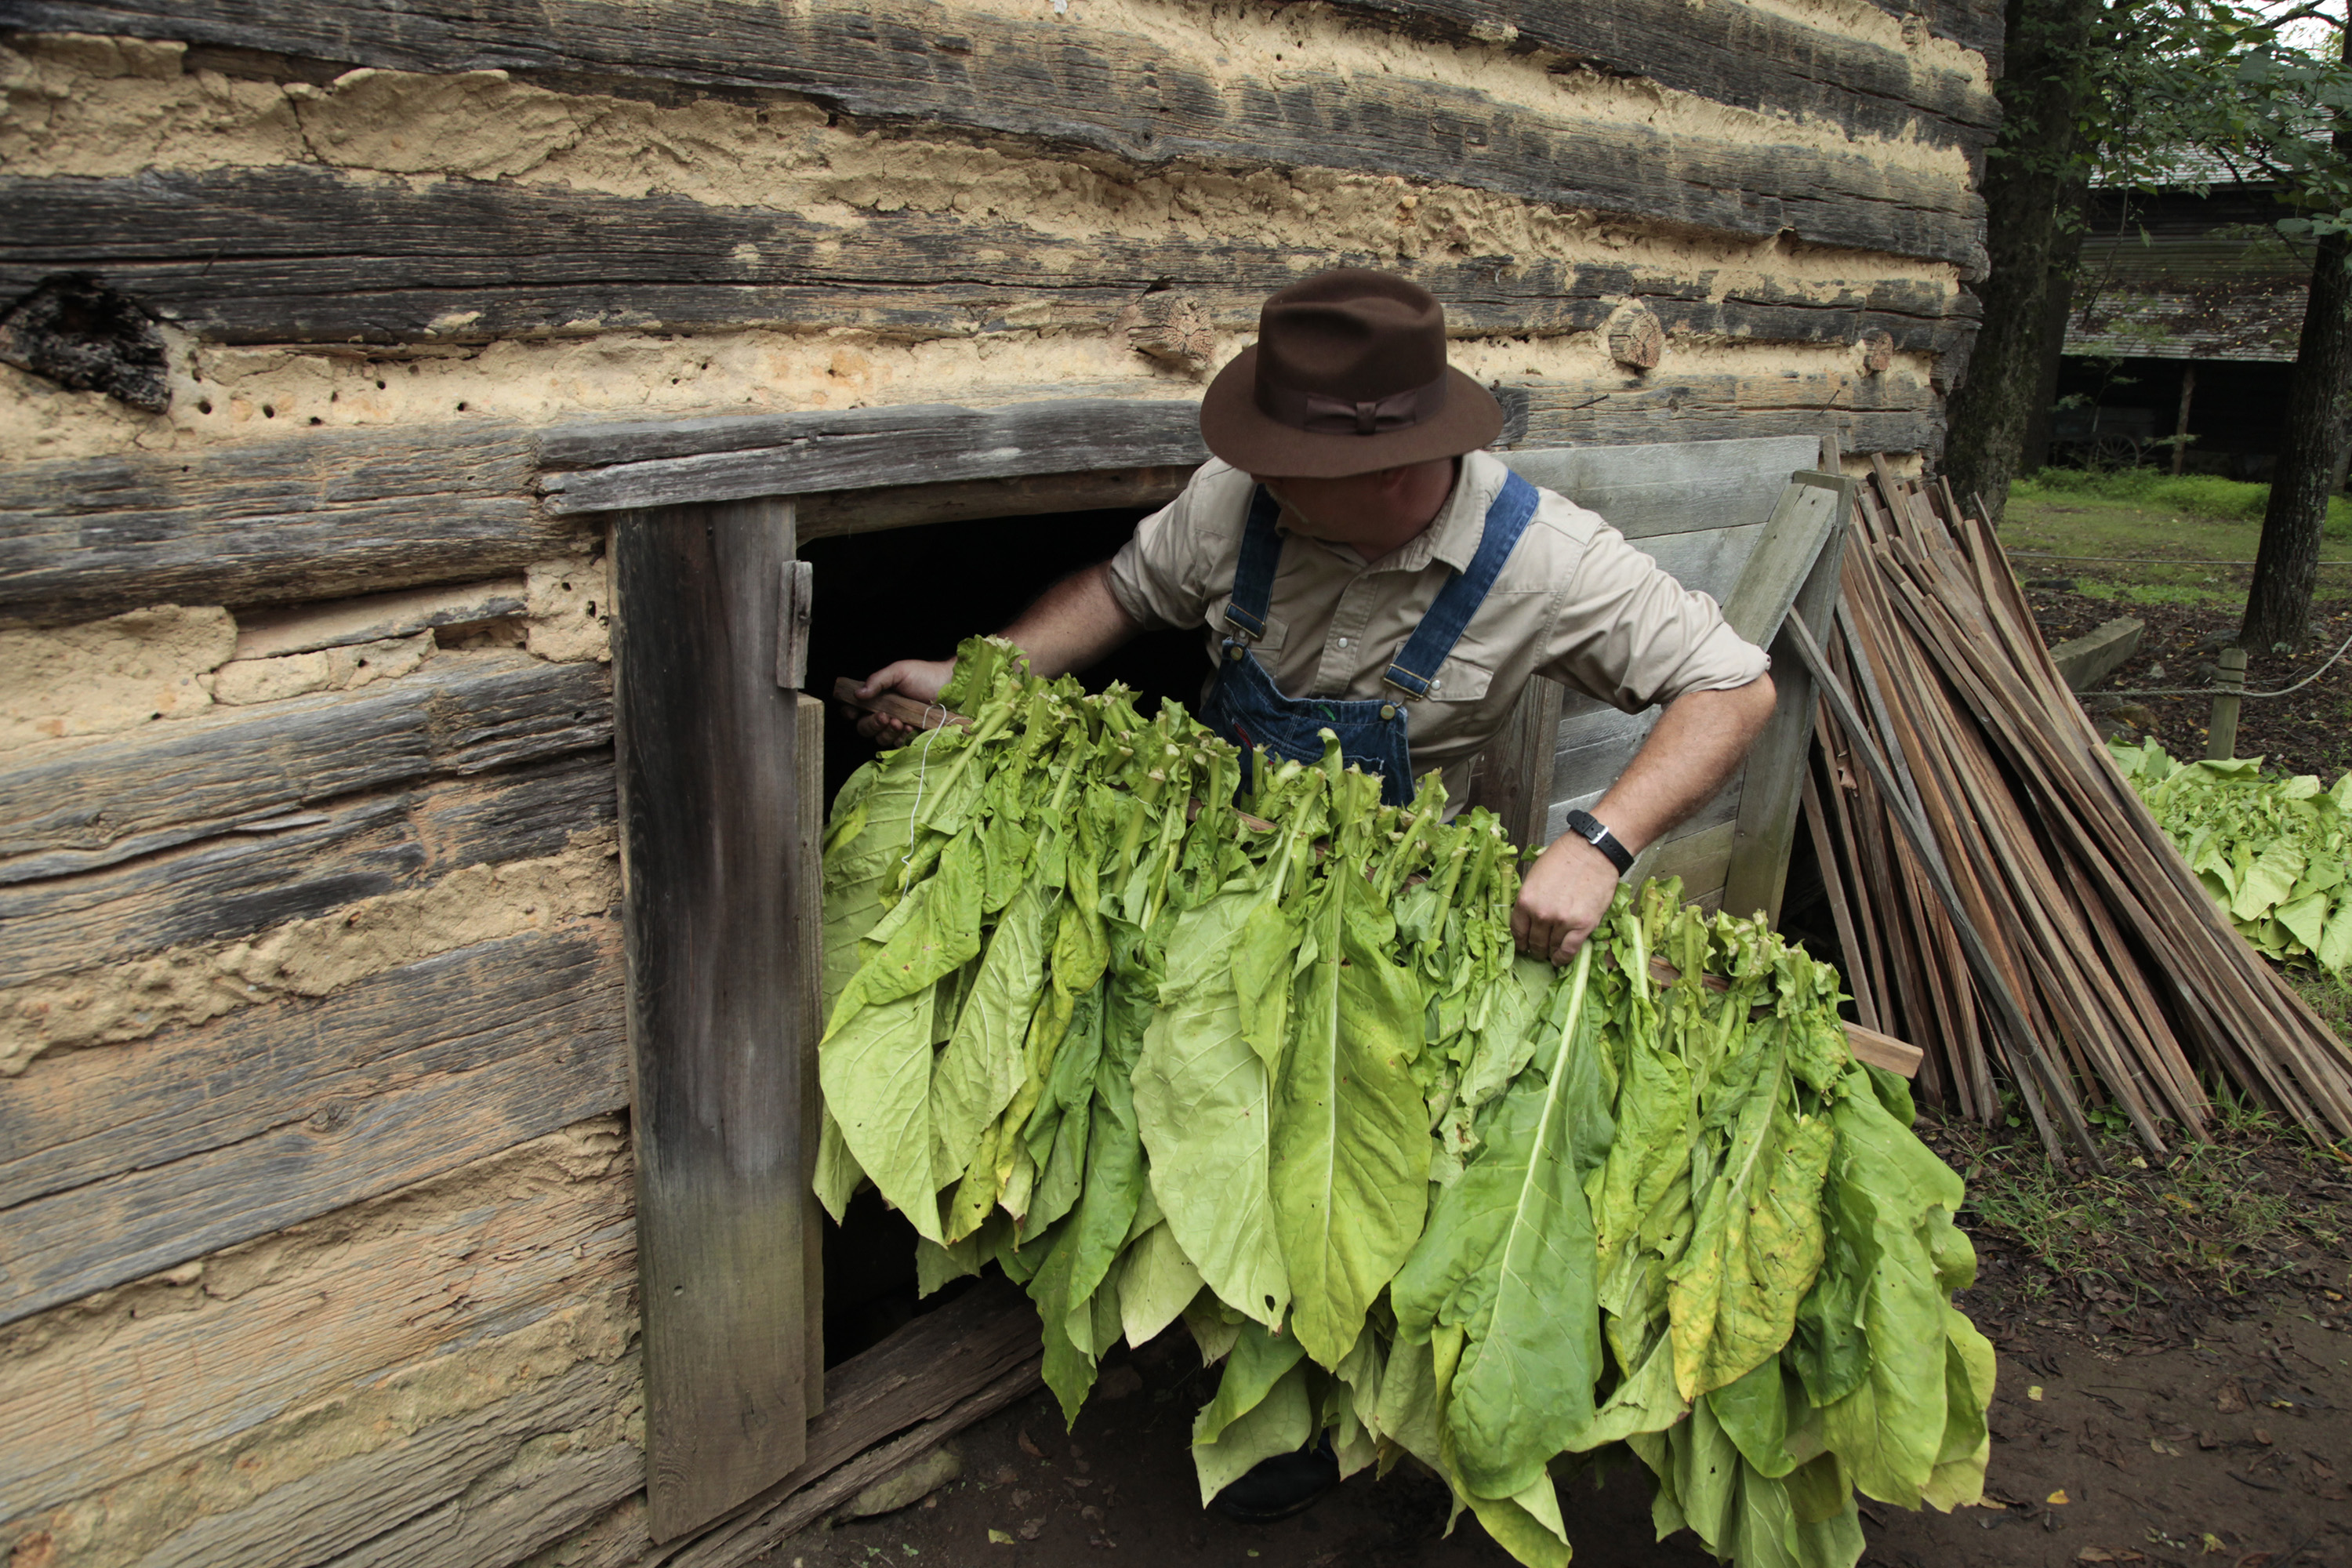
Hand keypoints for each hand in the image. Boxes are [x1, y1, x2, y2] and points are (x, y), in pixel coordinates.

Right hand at [850, 658, 955, 744]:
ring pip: (879, 738)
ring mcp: (897, 725)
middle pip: (864, 727)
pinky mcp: (910, 736)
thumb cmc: (926, 676)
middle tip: (884, 716)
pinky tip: (910, 728)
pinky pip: (897, 744)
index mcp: (877, 696)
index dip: (850, 712)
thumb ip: (878, 680)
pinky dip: (900, 738)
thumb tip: (858, 693)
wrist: (951, 688)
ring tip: (900, 722)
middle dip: (871, 724)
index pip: (854, 708)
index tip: (854, 712)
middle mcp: (884, 712)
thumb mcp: (899, 671)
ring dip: (886, 731)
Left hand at [1512, 833, 1621, 963]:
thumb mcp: (1535, 874)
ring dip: (1549, 953)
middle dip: (1534, 949)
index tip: (1522, 945)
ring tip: (1550, 954)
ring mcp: (1562, 922)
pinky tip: (1560, 960)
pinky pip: (1569, 950)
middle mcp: (1541, 914)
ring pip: (1551, 947)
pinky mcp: (1583, 926)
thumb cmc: (1565, 857)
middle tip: (1537, 951)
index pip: (1517, 930)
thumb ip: (1530, 897)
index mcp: (1526, 900)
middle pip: (1534, 942)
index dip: (1519, 941)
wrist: (1593, 852)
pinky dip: (1563, 958)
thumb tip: (1527, 914)